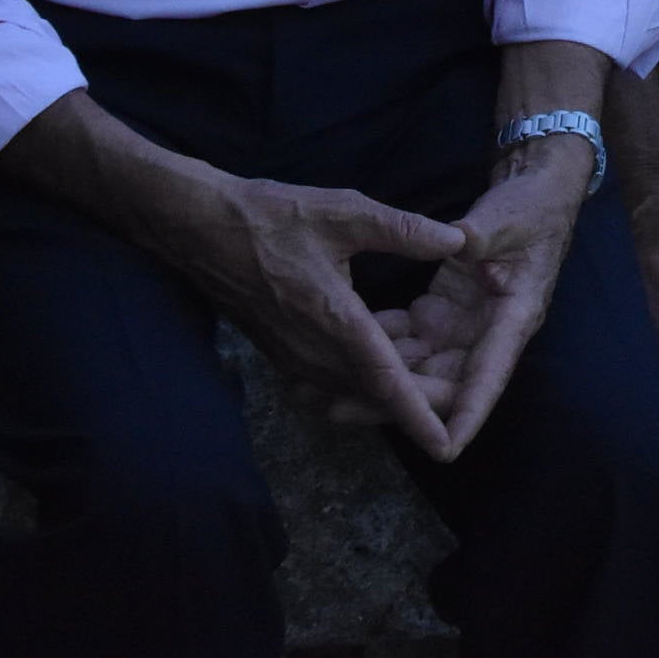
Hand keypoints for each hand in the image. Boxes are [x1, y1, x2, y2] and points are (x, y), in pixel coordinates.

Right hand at [174, 174, 465, 457]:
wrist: (198, 231)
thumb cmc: (271, 217)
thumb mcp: (346, 212)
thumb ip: (405, 231)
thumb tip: (458, 241)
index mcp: (334, 321)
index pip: (384, 382)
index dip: (418, 415)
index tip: (446, 446)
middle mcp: (311, 352)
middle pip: (373, 395)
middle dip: (417, 399)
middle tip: (460, 388)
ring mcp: (292, 358)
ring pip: (352, 391)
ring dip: (389, 385)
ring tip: (432, 360)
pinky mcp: (281, 354)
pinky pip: (330, 380)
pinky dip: (361, 374)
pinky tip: (386, 342)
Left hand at [361, 144, 589, 459]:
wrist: (534, 191)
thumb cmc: (531, 207)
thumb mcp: (509, 218)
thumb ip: (481, 233)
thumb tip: (457, 240)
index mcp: (513, 316)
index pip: (490, 374)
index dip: (469, 413)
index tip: (445, 449)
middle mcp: (488, 331)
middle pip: (444, 383)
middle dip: (399, 403)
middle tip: (341, 408)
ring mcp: (463, 325)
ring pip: (421, 369)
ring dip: (381, 380)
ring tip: (324, 390)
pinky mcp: (443, 312)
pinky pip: (408, 342)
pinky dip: (378, 346)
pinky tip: (337, 347)